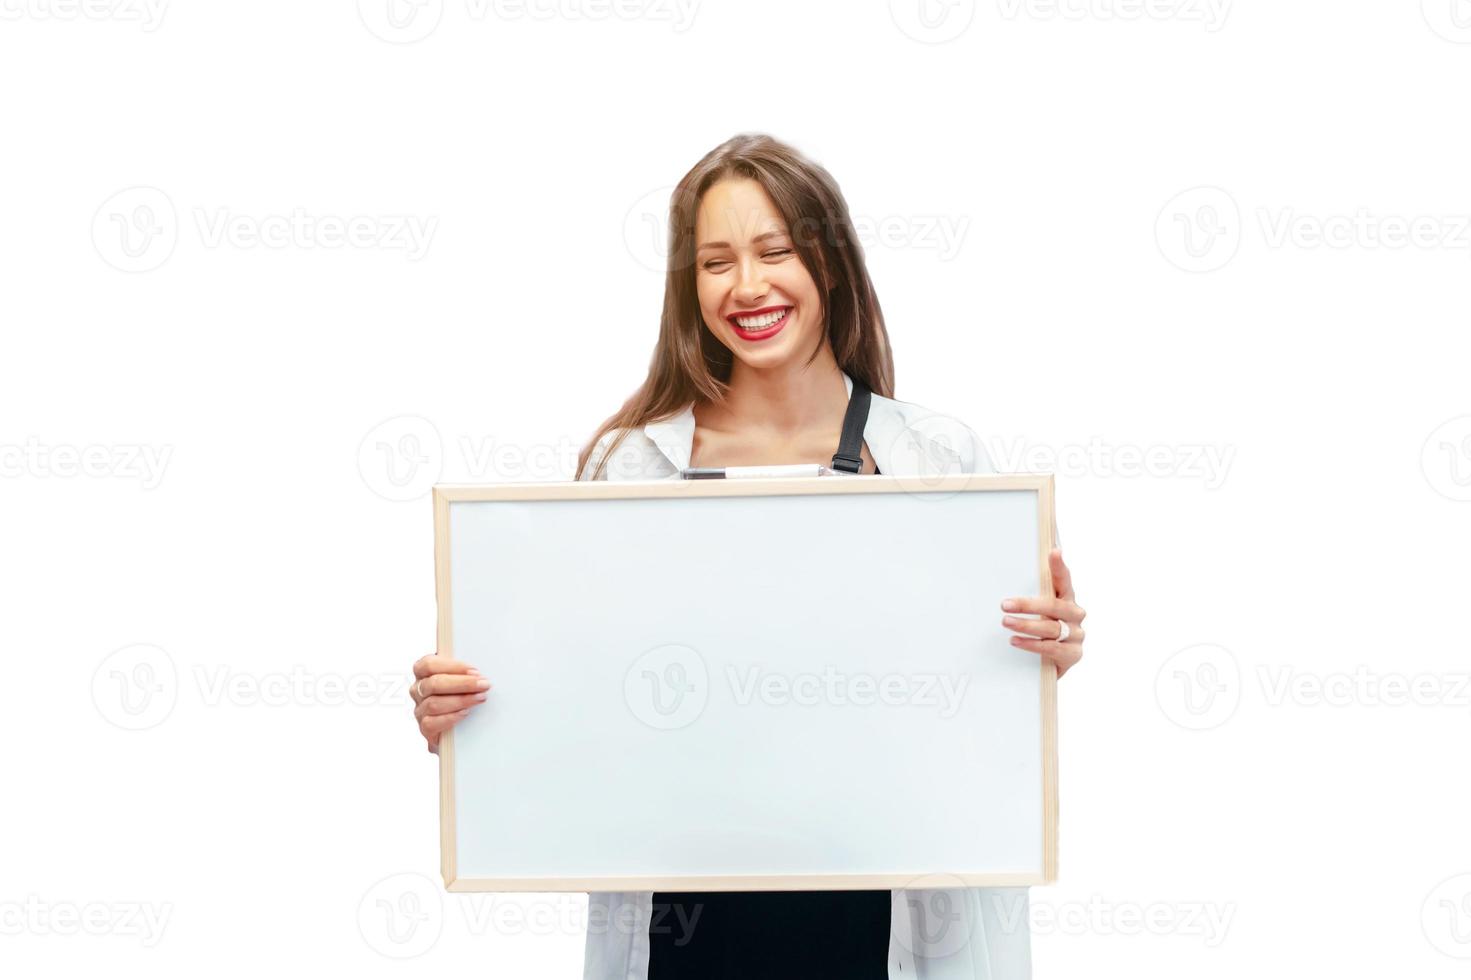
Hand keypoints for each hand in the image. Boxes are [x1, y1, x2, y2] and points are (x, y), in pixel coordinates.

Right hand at [411, 654, 491, 753]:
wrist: (457, 726)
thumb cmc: (459, 694)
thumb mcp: (460, 678)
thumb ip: (463, 672)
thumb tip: (477, 672)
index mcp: (423, 672)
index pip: (429, 664)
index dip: (453, 667)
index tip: (475, 671)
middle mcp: (417, 690)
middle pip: (434, 683)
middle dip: (462, 684)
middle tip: (484, 685)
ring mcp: (419, 709)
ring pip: (434, 703)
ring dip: (461, 700)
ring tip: (480, 698)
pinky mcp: (424, 728)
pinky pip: (432, 723)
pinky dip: (450, 717)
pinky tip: (465, 713)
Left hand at [1000, 548, 1084, 678]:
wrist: (1050, 665)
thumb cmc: (1041, 632)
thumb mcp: (1038, 613)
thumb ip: (1031, 598)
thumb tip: (1004, 587)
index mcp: (1067, 598)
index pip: (1064, 580)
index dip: (1059, 567)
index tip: (1054, 551)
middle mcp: (1075, 614)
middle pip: (1053, 606)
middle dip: (1027, 605)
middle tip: (1005, 605)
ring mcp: (1076, 635)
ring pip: (1051, 628)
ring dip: (1026, 625)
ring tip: (1006, 622)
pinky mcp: (1073, 654)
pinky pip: (1051, 648)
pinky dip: (1031, 644)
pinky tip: (1015, 640)